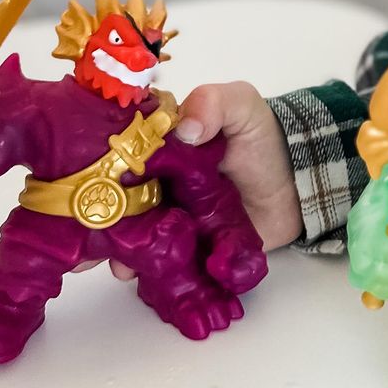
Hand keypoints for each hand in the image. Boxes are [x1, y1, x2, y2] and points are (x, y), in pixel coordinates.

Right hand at [110, 85, 301, 282]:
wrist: (298, 181)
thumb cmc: (261, 138)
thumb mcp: (241, 105)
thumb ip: (213, 104)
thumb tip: (184, 130)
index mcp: (159, 146)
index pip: (121, 157)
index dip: (101, 171)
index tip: (90, 187)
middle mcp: (157, 183)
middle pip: (122, 203)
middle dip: (104, 222)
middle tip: (93, 240)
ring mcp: (172, 219)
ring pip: (138, 238)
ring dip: (125, 253)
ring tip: (122, 268)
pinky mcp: (189, 248)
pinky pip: (167, 264)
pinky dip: (156, 275)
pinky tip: (146, 284)